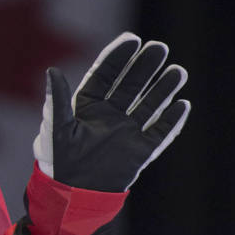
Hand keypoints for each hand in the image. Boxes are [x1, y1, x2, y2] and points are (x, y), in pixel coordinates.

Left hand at [33, 32, 189, 191]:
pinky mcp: (139, 150)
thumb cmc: (58, 161)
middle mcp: (109, 115)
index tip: (132, 39)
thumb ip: (57, 100)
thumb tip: (52, 70)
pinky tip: (182, 104)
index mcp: (87, 105)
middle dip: (144, 66)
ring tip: (178, 71)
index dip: (119, 56)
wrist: (73, 195)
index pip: (106, 74)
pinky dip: (171, 120)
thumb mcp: (56, 128)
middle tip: (160, 47)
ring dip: (163, 88)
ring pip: (148, 104)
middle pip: (131, 84)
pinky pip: (159, 132)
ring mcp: (126, 131)